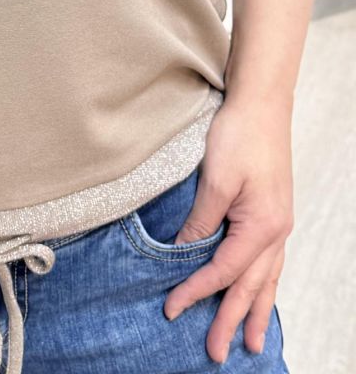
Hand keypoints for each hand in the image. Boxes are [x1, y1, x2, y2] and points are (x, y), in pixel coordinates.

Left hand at [162, 95, 293, 364]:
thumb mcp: (215, 180)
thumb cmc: (239, 135)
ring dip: (257, 311)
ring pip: (267, 279)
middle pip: (251, 287)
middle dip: (233, 321)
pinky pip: (270, 261)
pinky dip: (264, 284)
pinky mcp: (273, 212)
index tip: (172, 309)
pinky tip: (260, 293)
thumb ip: (201, 221)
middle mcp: (276, 231)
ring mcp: (279, 223)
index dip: (196, 292)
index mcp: (263, 227)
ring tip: (253, 343)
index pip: (223, 272)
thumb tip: (184, 252)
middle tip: (217, 353)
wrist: (262, 103)